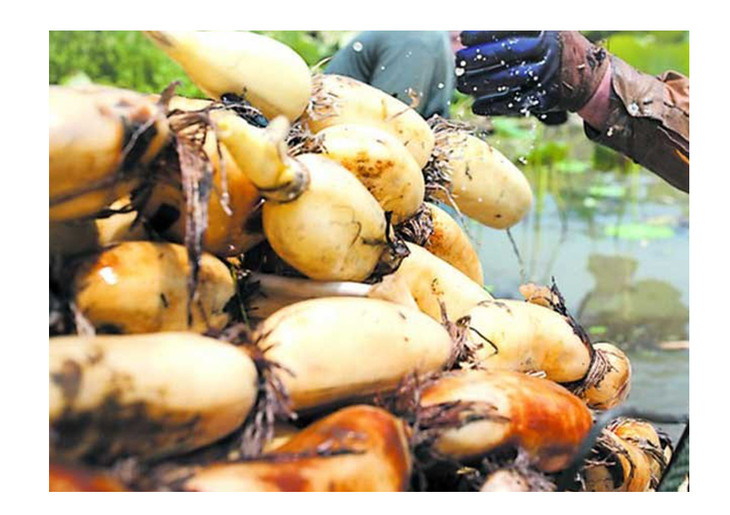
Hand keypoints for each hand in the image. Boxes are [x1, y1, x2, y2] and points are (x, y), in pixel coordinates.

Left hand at [455, 31, 608, 117]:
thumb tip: (476, 25)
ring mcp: (549, 75)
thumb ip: (514, 29)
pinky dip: (495, 106)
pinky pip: (517, 102)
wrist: (589, 77)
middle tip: (458, 62)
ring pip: (510, 79)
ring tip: (462, 85)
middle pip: (508, 53)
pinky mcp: (548, 98)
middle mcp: (548, 50)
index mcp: (544, 30)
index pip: (510, 28)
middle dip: (479, 58)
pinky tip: (477, 107)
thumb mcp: (542, 31)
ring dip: (482, 83)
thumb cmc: (552, 50)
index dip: (485, 33)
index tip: (464, 37)